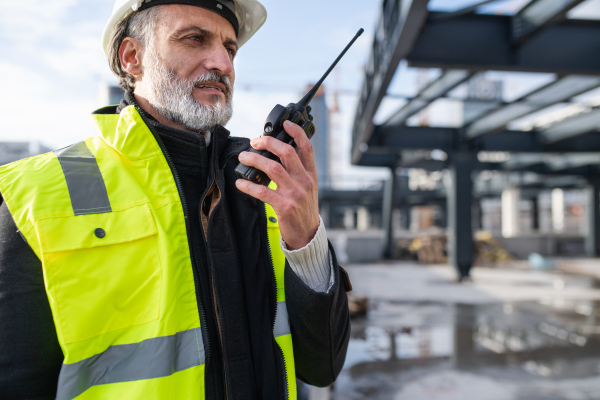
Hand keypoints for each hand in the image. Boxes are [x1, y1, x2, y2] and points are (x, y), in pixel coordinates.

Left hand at [236, 120, 319, 249]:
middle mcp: (304, 182)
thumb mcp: (307, 188)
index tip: (286, 124)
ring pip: (273, 168)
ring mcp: (295, 194)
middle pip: (287, 153)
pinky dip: (249, 185)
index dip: (297, 133)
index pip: (306, 148)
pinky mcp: (284, 206)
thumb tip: (278, 154)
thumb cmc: (304, 209)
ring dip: (255, 160)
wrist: (307, 234)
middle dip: (268, 143)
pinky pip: (263, 191)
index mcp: (310, 175)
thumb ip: (298, 172)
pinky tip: (241, 183)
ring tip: (243, 158)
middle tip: (254, 142)